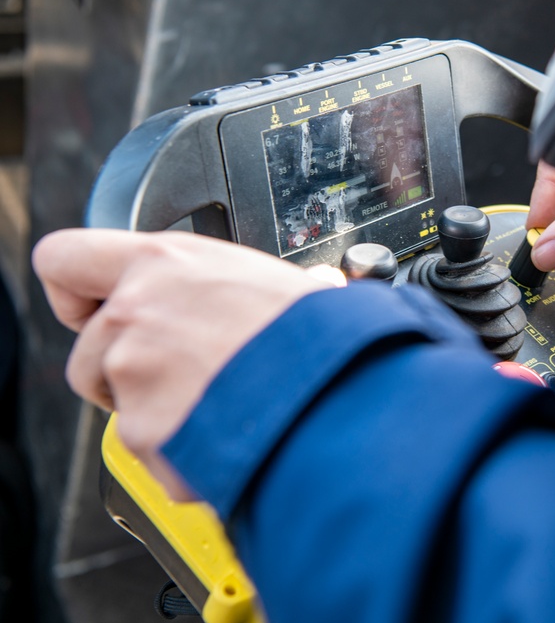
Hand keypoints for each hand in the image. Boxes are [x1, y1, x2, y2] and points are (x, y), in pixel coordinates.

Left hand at [32, 229, 343, 498]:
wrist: (336, 396)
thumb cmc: (319, 335)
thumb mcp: (280, 281)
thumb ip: (243, 285)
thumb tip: (305, 287)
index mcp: (163, 263)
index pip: (64, 258)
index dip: (76, 289)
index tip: (95, 306)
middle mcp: (135, 313)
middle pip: (89, 350)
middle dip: (126, 369)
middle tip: (186, 372)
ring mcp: (133, 374)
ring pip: (117, 402)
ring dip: (155, 409)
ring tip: (220, 403)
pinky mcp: (141, 433)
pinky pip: (149, 448)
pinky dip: (183, 450)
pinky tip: (229, 432)